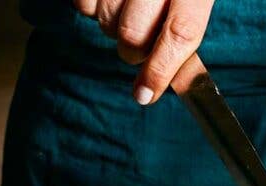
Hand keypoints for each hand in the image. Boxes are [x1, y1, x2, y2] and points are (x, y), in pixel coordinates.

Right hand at [74, 0, 214, 104]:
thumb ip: (183, 27)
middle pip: (135, 35)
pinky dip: (89, 5)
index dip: (162, 69)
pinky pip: (82, 3)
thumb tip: (170, 81)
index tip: (145, 96)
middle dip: (133, 51)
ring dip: (110, 26)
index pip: (181, 32)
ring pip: (105, 20)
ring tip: (124, 6)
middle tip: (137, 41)